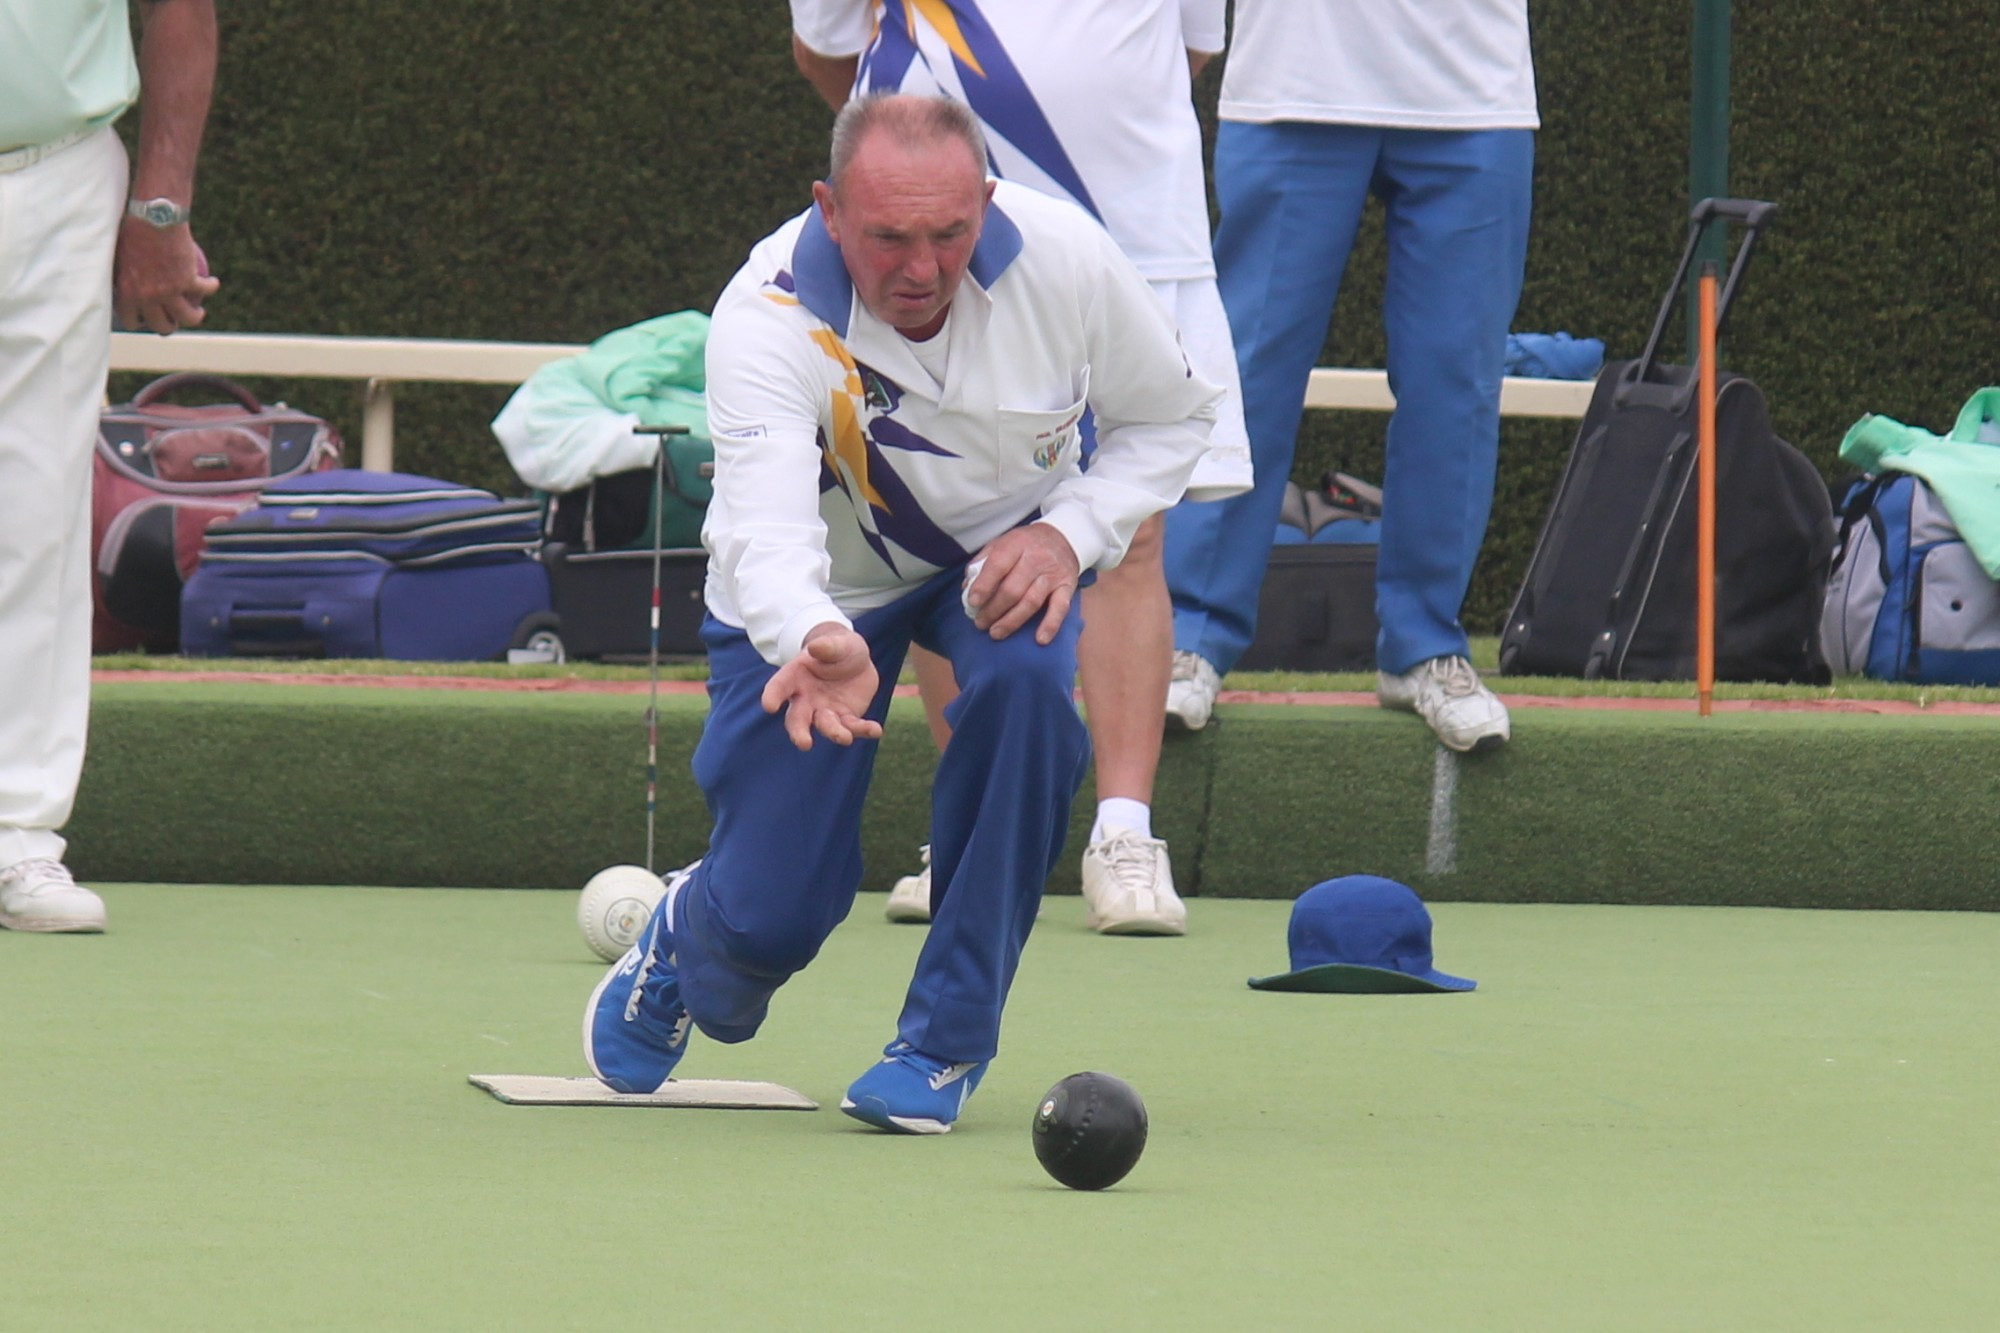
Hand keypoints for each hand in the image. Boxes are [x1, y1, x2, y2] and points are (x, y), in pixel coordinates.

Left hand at [114, 223, 218, 334]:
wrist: (154, 217)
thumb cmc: (133, 229)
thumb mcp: (118, 255)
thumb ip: (122, 275)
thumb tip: (122, 284)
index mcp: (126, 292)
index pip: (131, 321)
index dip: (141, 322)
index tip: (148, 317)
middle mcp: (147, 297)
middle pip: (162, 326)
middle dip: (169, 327)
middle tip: (174, 318)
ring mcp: (169, 291)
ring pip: (188, 318)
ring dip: (196, 317)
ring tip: (198, 310)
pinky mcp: (189, 280)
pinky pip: (205, 291)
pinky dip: (211, 287)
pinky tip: (213, 283)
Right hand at [759, 624, 884, 750]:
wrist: (856, 659)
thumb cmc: (839, 648)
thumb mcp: (837, 642)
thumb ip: (827, 646)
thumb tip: (815, 646)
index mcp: (794, 677)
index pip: (779, 687)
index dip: (773, 696)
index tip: (769, 705)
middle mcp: (806, 699)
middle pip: (797, 719)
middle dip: (799, 732)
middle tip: (804, 743)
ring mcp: (826, 711)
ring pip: (827, 726)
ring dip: (835, 733)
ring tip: (845, 738)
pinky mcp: (846, 717)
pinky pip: (854, 726)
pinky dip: (864, 730)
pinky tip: (876, 730)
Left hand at [962, 523, 1081, 644]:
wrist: (1062, 537)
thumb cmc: (1024, 545)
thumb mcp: (1002, 543)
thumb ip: (982, 562)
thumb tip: (967, 588)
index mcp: (1016, 544)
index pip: (998, 565)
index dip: (984, 585)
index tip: (972, 602)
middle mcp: (1036, 558)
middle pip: (1012, 589)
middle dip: (993, 609)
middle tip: (980, 623)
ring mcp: (1052, 574)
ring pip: (1031, 601)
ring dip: (1011, 621)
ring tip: (995, 633)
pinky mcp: (1067, 587)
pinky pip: (1060, 608)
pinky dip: (1051, 625)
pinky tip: (1040, 640)